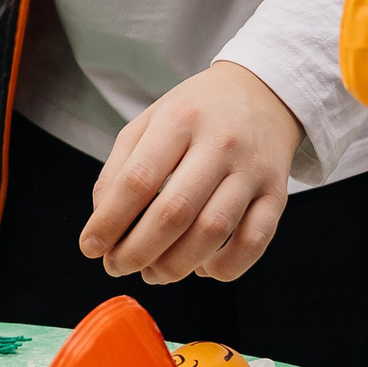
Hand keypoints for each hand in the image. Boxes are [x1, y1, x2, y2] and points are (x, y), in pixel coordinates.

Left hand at [80, 61, 303, 283]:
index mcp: (180, 119)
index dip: (110, 221)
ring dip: (176, 265)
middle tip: (117, 266)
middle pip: (174, 212)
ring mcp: (252, 170)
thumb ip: (119, 169)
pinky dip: (226, 267)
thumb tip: (103, 223)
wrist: (261, 93)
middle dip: (138, 250)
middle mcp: (220, 143)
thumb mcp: (149, 122)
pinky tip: (202, 268)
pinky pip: (254, 242)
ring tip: (153, 273)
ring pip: (213, 232)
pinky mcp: (277, 193)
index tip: (90, 247)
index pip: (138, 180)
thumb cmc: (195, 113)